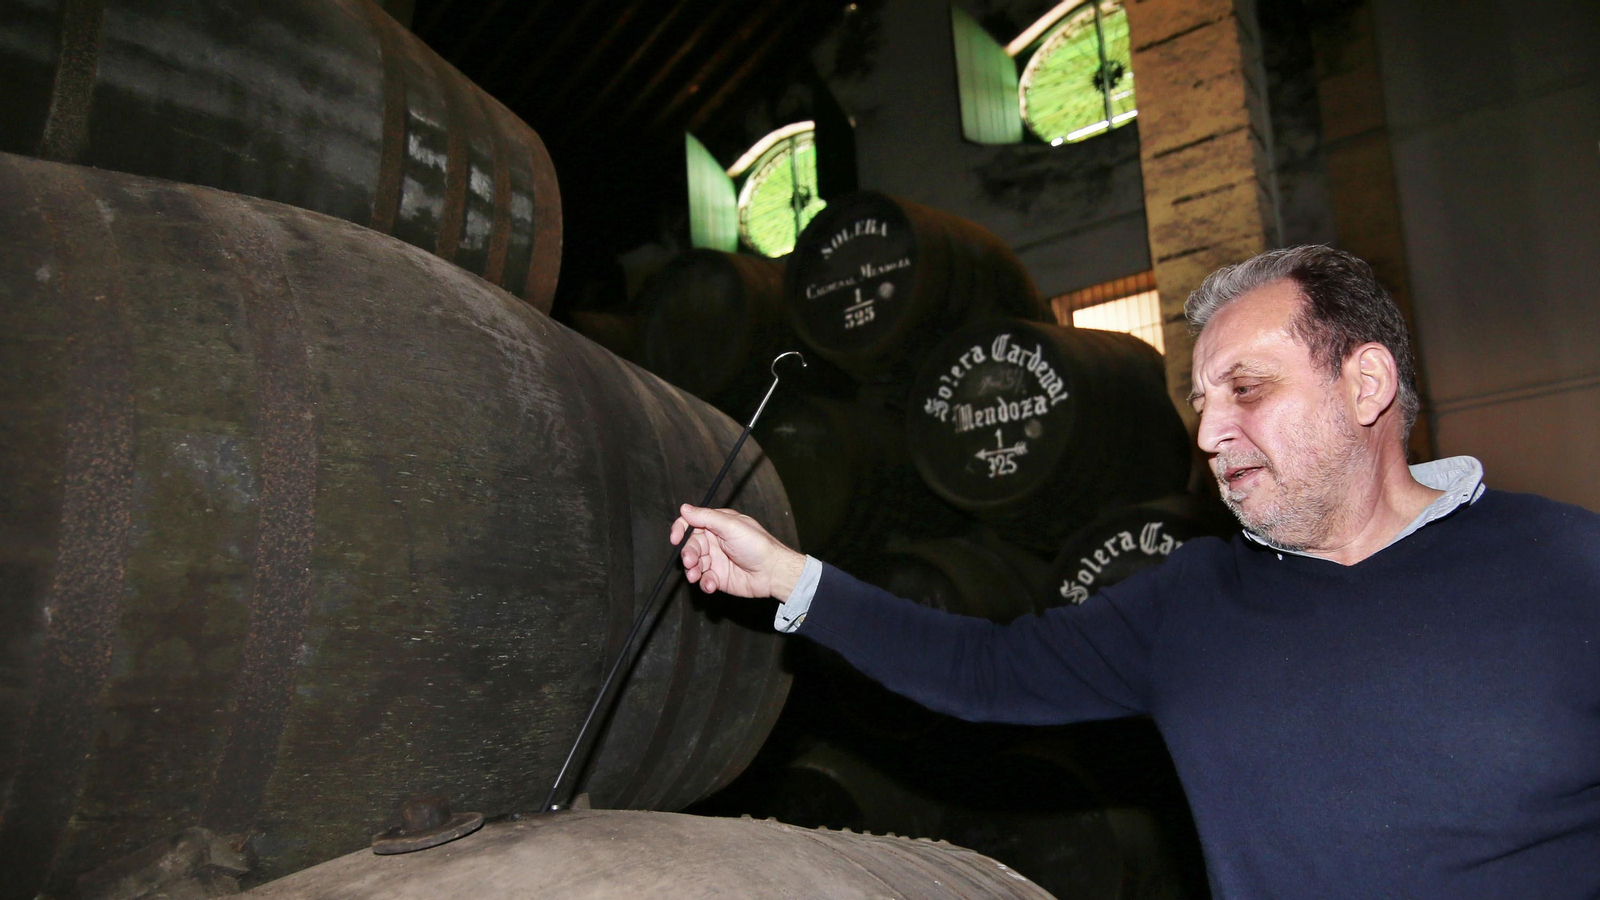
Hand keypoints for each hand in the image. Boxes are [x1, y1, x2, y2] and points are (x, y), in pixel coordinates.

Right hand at [671, 504, 805, 599]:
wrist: (773, 572)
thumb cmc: (757, 545)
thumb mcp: (731, 526)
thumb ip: (706, 517)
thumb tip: (685, 508)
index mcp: (717, 525)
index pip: (691, 523)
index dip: (680, 529)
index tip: (675, 538)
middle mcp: (714, 542)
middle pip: (690, 546)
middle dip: (687, 554)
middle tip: (690, 561)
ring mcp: (716, 560)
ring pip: (694, 565)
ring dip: (692, 570)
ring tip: (696, 575)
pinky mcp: (718, 578)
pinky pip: (704, 580)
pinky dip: (704, 583)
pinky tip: (712, 584)